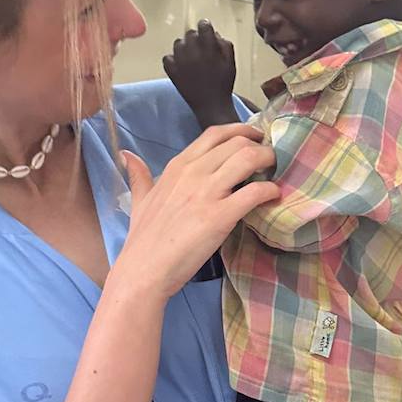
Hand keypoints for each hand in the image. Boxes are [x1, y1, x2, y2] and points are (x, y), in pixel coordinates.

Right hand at [114, 125, 277, 302]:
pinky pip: (255, 192)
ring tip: (275, 171)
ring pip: (248, 158)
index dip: (240, 131)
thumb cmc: (143, 239)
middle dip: (259, 146)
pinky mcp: (221, 216)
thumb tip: (126, 155)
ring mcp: (207, 192)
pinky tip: (273, 196)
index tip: (253, 138)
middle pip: (237, 142)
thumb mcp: (139, 200)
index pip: (215, 134)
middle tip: (269, 158)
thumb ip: (139, 176)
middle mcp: (193, 172)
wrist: (144, 269)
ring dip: (268, 160)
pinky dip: (270, 191)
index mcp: (177, 166)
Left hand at [164, 20, 237, 126]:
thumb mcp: (231, 62)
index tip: (206, 33)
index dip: (205, 28)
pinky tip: (181, 66)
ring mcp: (180, 61)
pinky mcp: (172, 71)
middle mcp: (193, 51)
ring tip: (190, 58)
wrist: (211, 105)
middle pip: (190, 34)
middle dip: (196, 39)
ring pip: (178, 44)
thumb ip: (224, 44)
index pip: (203, 25)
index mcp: (210, 48)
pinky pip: (167, 58)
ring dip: (184, 48)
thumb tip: (214, 34)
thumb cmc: (224, 83)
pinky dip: (173, 60)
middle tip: (200, 49)